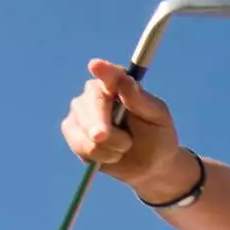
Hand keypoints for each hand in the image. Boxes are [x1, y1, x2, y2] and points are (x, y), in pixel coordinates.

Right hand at [59, 59, 188, 186]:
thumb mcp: (157, 118)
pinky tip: (111, 155)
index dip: (103, 71)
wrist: (150, 164)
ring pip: (83, 129)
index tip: (96, 65)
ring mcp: (80, 113)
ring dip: (109, 147)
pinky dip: (100, 156)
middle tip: (126, 144)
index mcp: (119, 83)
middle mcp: (94, 93)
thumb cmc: (157, 135)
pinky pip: (79, 146)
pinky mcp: (72, 133)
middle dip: (104, 127)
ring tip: (125, 147)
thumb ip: (140, 100)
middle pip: (88, 104)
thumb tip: (126, 80)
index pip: (109, 75)